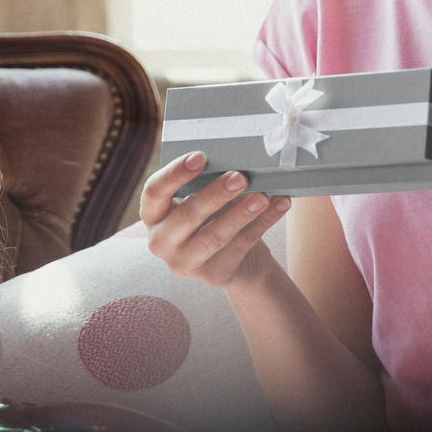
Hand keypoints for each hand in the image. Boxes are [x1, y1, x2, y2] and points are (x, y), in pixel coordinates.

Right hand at [141, 152, 290, 289]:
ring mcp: (185, 263)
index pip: (154, 192)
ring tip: (262, 197)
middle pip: (187, 216)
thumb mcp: (200, 200)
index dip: (175, 174)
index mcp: (152, 216)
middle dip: (215, 194)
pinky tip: (279, 206)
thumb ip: (207, 183)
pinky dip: (262, 224)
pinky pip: (240, 246)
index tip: (200, 156)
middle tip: (240, 177)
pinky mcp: (213, 275)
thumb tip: (235, 162)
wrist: (233, 261)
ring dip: (240, 214)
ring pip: (215, 236)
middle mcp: (160, 242)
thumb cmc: (212, 217)